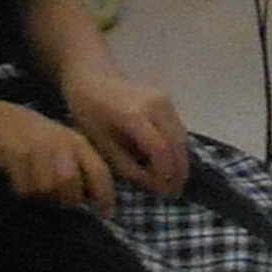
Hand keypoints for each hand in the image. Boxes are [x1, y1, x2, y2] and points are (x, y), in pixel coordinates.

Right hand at [0, 99, 121, 212]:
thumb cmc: (34, 137)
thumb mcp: (64, 144)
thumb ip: (81, 167)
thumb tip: (93, 196)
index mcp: (78, 143)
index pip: (100, 172)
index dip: (105, 195)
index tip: (106, 213)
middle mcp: (63, 146)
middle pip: (72, 189)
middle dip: (66, 199)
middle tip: (57, 195)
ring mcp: (41, 150)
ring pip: (48, 191)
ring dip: (40, 193)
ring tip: (34, 180)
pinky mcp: (18, 157)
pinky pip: (25, 189)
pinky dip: (22, 189)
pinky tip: (19, 175)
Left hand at [62, 69, 190, 202]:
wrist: (92, 76)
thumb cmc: (88, 112)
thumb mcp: (101, 144)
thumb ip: (128, 167)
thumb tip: (155, 184)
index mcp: (134, 115)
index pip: (160, 151)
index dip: (165, 175)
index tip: (165, 194)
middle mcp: (156, 105)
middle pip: (178, 145)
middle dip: (179, 172)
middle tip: (174, 193)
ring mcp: (166, 100)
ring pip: (182, 138)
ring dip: (181, 161)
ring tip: (174, 182)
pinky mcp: (168, 100)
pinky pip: (179, 129)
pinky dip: (177, 148)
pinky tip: (170, 163)